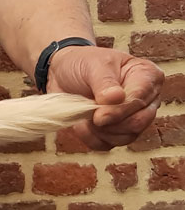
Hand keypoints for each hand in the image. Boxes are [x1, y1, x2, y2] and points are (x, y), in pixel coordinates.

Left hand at [47, 46, 164, 149]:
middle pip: (138, 123)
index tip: (98, 114)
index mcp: (148, 77)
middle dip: (110, 122)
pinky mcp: (115, 133)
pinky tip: (82, 125)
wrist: (63, 73)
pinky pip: (108, 145)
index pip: (141, 100)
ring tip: (86, 116)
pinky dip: (92, 139)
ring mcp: (133, 118)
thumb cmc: (83, 64)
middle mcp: (146, 100)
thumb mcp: (94, 66)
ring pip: (125, 137)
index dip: (119, 110)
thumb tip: (117, 98)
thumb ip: (105, 83)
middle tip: (91, 115)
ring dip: (100, 131)